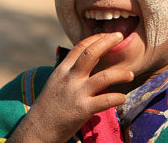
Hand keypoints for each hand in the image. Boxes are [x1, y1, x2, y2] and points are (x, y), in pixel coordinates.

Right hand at [8, 32, 133, 142]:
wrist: (36, 132)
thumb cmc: (49, 107)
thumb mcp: (56, 83)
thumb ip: (71, 71)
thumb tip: (89, 58)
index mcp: (62, 70)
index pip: (80, 46)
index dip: (97, 37)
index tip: (109, 35)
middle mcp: (69, 79)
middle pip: (91, 53)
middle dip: (108, 42)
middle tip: (120, 37)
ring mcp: (76, 93)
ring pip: (105, 77)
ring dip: (121, 74)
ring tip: (130, 74)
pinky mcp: (82, 110)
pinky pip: (106, 100)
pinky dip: (118, 98)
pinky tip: (122, 98)